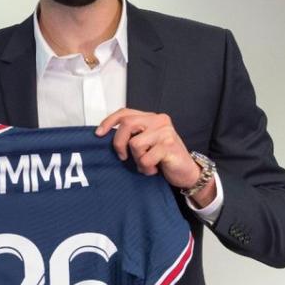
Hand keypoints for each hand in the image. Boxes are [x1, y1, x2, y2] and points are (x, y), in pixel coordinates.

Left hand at [95, 109, 215, 206]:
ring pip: (135, 144)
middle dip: (119, 144)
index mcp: (151, 117)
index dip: (109, 122)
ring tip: (146, 164)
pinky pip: (146, 158)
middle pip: (127, 125)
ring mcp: (165, 132)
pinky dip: (146, 168)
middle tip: (123, 157)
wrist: (187, 171)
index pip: (125, 113)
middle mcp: (159, 120)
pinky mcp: (169, 146)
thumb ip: (132, 135)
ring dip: (137, 160)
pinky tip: (154, 169)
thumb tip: (105, 135)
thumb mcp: (146, 142)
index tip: (98, 133)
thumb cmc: (163, 158)